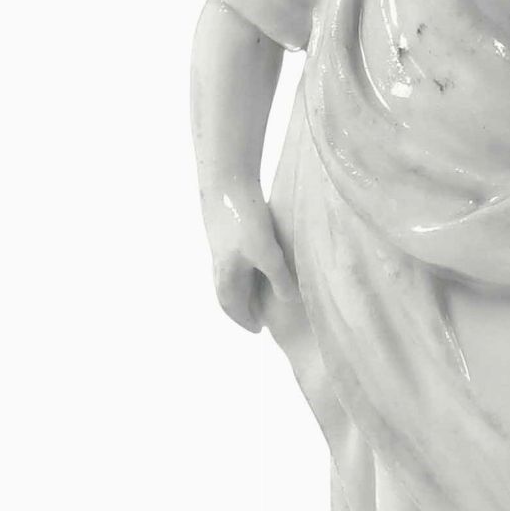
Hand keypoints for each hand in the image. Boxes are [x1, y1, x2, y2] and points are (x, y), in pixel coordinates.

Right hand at [203, 182, 298, 333]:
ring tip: (263, 291)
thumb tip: (289, 300)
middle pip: (230, 293)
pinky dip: (248, 268)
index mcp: (226, 274)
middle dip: (243, 306)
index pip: (232, 306)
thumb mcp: (266, 253)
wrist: (226, 180)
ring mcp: (223, 246)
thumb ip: (279, 278)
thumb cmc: (244, 219)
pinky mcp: (229, 229)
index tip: (257, 330)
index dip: (244, 319)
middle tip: (260, 316)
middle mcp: (220, 263)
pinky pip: (237, 259)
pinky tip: (261, 260)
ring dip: (245, 287)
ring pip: (233, 275)